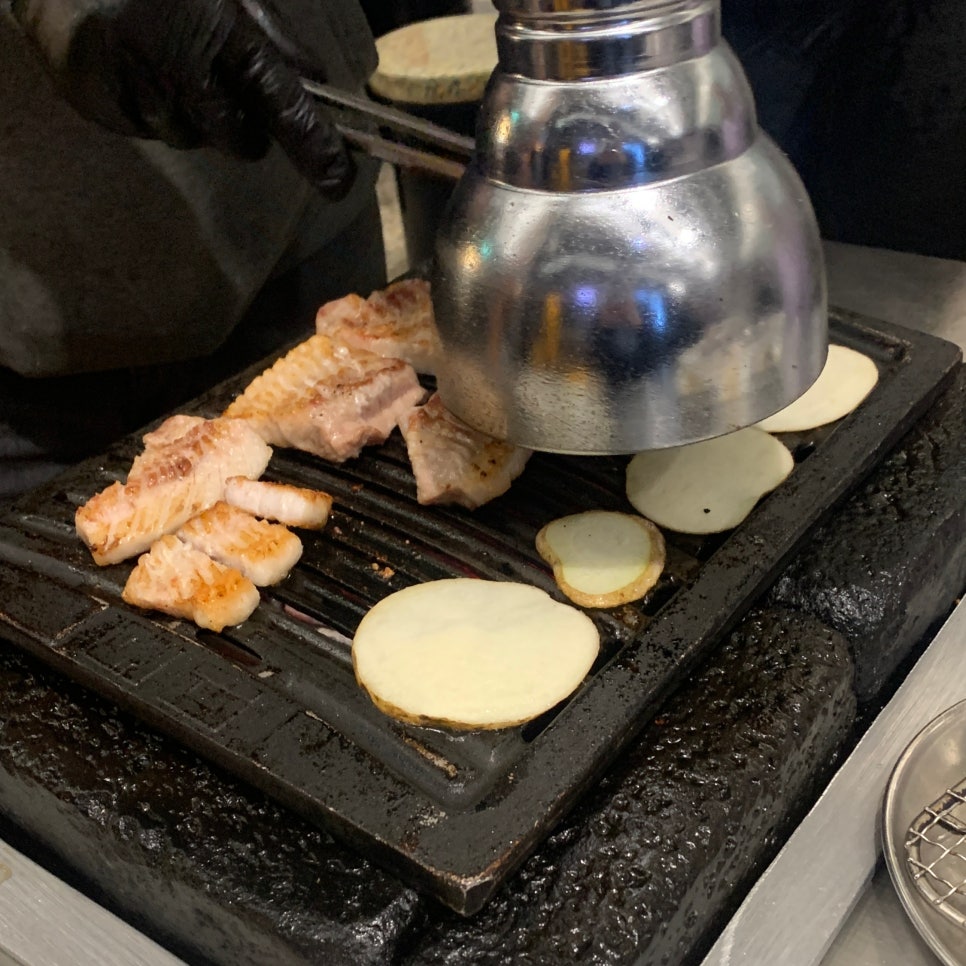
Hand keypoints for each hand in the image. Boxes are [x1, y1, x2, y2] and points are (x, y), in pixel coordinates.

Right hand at [13, 0, 355, 197]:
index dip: (314, 145)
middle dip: (242, 125)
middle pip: (240, 141)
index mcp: (217, 30)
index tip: (339, 181)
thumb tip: (316, 80)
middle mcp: (179, 67)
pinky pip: (149, 132)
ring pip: (192, 139)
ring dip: (191, 114)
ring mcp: (137, 91)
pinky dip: (150, 109)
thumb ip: (272, 36)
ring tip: (162, 60)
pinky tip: (134, 68)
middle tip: (216, 80)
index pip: (282, 102)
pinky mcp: (103, 108)